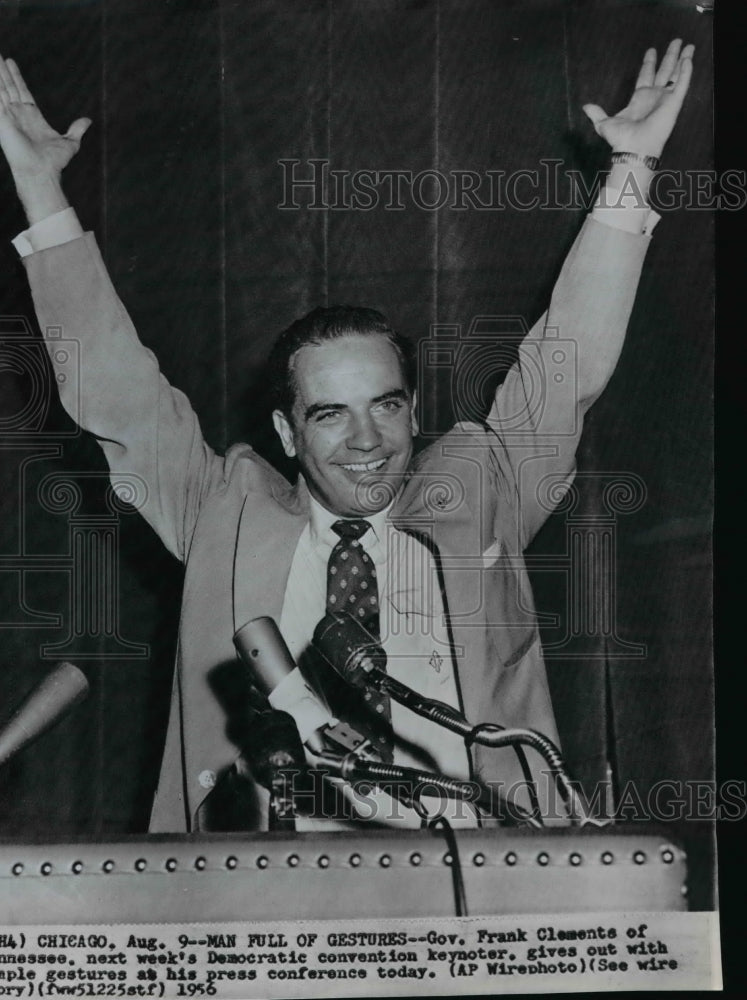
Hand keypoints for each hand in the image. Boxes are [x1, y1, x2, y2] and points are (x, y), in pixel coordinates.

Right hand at [0, 55, 89, 181]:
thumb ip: (76, 130)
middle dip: (3, 71)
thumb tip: (87, 121)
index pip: (21, 91)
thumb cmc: (54, 163)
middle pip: (9, 87)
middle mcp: (18, 115)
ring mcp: (8, 116)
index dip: (16, 77)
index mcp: (31, 116)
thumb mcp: (70, 143)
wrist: (41, 172)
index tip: (11, 62)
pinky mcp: (2, 120)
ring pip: (0, 89)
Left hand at [583, 39, 693, 157]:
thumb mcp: (604, 124)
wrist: (633, 148)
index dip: (649, 63)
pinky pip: (682, 84)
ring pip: (676, 74)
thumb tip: (585, 107)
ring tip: (688, 45)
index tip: (651, 51)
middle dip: (670, 56)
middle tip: (676, 41)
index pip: (646, 76)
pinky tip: (689, 58)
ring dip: (682, 59)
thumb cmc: (620, 139)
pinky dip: (686, 71)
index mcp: (639, 99)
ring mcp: (665, 99)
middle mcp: (654, 97)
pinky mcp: (674, 102)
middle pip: (664, 71)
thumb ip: (597, 113)